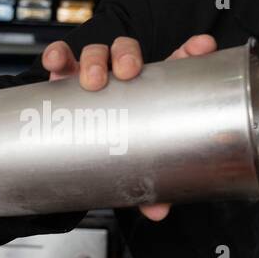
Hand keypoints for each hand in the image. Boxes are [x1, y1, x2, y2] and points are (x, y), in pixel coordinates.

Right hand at [40, 33, 217, 220]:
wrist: (77, 151)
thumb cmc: (114, 146)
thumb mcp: (134, 164)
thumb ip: (148, 187)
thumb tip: (158, 210)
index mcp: (150, 88)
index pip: (174, 62)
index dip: (190, 51)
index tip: (202, 47)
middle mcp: (122, 75)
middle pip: (128, 51)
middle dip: (128, 55)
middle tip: (127, 71)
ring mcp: (93, 73)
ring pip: (97, 52)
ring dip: (95, 59)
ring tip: (93, 80)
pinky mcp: (65, 78)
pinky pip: (61, 59)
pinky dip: (58, 56)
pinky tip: (56, 63)